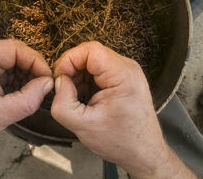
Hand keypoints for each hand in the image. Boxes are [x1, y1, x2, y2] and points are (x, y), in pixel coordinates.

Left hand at [0, 39, 53, 157]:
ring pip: (11, 60)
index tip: (47, 78)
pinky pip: (4, 67)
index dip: (35, 61)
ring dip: (24, 74)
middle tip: (42, 86)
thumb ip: (29, 99)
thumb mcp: (0, 115)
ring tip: (31, 92)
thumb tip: (48, 84)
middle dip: (31, 68)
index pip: (15, 48)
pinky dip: (15, 79)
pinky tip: (20, 92)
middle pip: (14, 52)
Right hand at [51, 41, 195, 177]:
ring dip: (78, 76)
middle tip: (64, 89)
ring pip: (93, 62)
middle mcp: (128, 68)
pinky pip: (99, 70)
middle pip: (91, 54)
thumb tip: (59, 82)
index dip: (69, 60)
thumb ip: (62, 102)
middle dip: (72, 69)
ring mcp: (127, 72)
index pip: (90, 50)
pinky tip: (85, 97)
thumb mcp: (82, 125)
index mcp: (123, 75)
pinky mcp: (124, 79)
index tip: (60, 78)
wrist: (143, 153)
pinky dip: (87, 81)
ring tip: (75, 97)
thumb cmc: (121, 142)